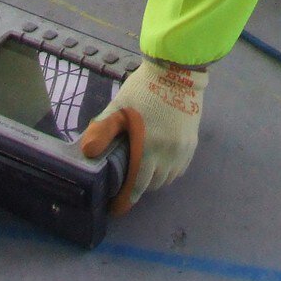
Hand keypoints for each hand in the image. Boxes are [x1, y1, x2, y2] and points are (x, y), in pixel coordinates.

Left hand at [78, 60, 207, 212]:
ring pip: (169, 178)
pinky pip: (181, 168)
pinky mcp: (192, 142)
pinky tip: (161, 162)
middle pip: (154, 184)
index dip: (126, 200)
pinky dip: (170, 170)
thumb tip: (87, 152)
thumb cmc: (145, 89)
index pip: (138, 185)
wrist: (178, 71)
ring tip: (144, 172)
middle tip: (128, 182)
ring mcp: (183, 149)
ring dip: (156, 179)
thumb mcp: (119, 107)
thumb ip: (103, 130)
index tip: (116, 208)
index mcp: (148, 148)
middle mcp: (169, 154)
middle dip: (140, 187)